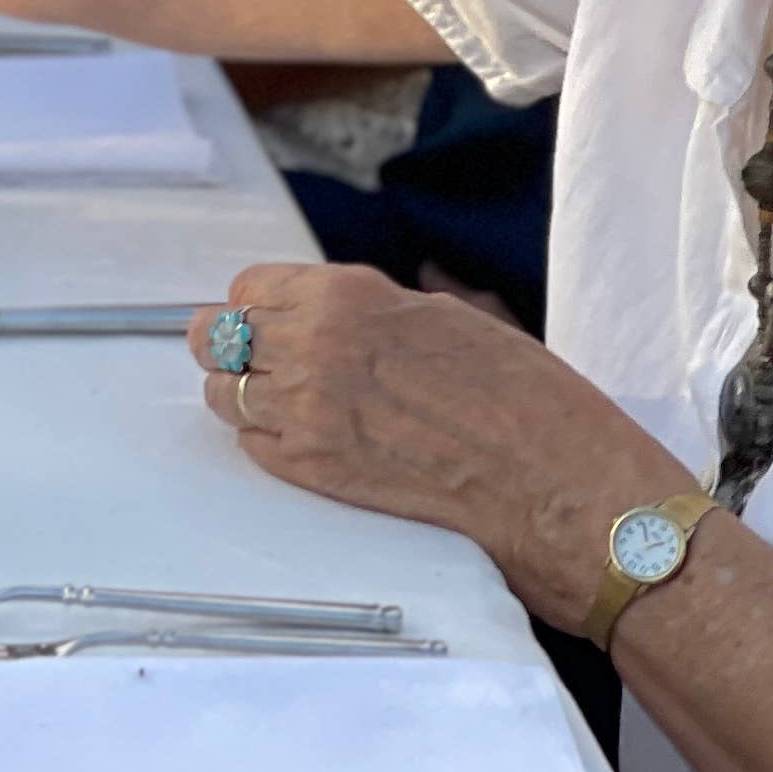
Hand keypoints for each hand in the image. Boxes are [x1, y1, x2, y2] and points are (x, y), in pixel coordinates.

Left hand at [189, 261, 690, 627]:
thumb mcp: (453, 317)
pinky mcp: (314, 472)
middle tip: (260, 365)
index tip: (268, 321)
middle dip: (235, 348)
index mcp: (349, 294)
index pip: (249, 287)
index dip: (257, 305)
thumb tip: (375, 294)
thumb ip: (387, 306)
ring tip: (282, 407)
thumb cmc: (524, 398)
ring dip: (243, 396)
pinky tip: (304, 443)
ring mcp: (307, 411)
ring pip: (224, 393)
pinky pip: (253, 446)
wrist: (554, 485)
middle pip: (218, 336)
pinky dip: (267, 441)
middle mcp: (315, 344)